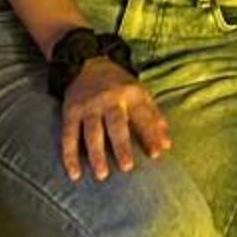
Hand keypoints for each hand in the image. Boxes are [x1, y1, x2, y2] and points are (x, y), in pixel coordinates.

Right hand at [60, 59, 171, 181]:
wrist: (87, 63)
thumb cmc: (120, 85)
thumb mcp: (140, 94)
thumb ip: (154, 118)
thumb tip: (167, 145)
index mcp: (130, 94)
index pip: (143, 117)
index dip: (150, 135)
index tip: (156, 154)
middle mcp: (109, 100)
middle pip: (116, 125)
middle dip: (121, 145)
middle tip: (127, 167)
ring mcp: (88, 106)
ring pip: (92, 132)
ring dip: (96, 154)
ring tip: (102, 174)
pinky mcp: (71, 112)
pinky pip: (69, 135)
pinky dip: (70, 155)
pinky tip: (75, 173)